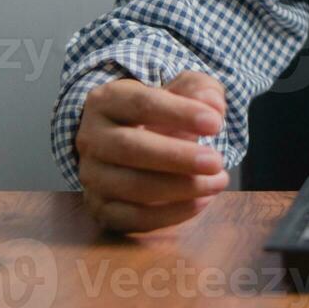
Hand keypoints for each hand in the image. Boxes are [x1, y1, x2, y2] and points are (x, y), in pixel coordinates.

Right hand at [76, 70, 229, 232]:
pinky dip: (170, 214)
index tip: (216, 124)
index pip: (141, 104)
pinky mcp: (99, 208)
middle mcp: (91, 138)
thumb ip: (199, 90)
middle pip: (130, 147)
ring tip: (218, 181)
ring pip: (131, 186)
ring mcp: (91, 175)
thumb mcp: (182, 90)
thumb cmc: (162, 113)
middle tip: (217, 161)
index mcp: (107, 100)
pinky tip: (202, 201)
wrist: (138, 143)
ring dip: (180, 187)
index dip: (180, 114)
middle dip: (177, 156)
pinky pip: (132, 218)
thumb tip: (213, 105)